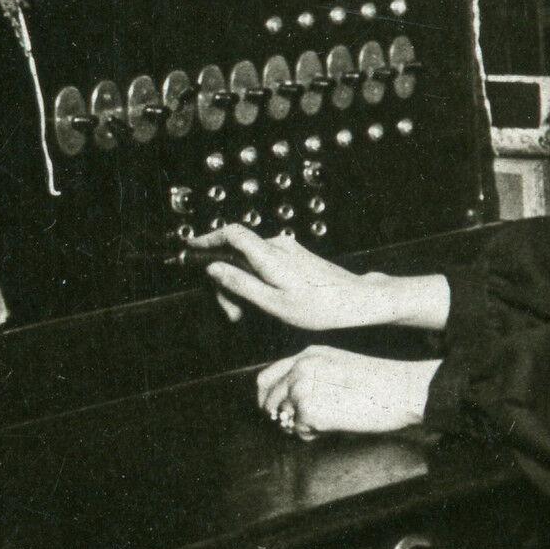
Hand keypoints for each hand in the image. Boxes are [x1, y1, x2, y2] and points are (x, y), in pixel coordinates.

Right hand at [190, 226, 447, 331]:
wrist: (358, 300)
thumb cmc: (320, 307)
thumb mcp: (275, 304)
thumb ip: (242, 285)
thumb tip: (214, 268)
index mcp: (270, 255)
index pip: (232, 233)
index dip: (208, 238)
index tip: (190, 248)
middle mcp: (279, 246)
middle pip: (238, 252)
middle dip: (227, 280)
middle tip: (231, 314)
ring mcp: (289, 249)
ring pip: (251, 261)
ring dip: (242, 285)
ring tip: (247, 315)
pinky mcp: (296, 256)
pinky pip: (266, 263)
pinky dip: (257, 281)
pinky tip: (263, 303)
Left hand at [257, 345, 438, 438]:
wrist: (403, 390)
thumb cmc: (379, 381)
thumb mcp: (339, 365)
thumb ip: (312, 375)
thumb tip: (289, 401)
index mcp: (308, 355)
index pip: (266, 378)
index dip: (266, 398)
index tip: (276, 410)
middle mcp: (300, 368)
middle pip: (269, 402)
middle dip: (281, 417)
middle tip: (303, 424)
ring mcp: (303, 388)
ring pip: (284, 418)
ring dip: (300, 426)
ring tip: (327, 422)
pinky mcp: (310, 411)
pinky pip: (299, 431)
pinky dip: (313, 434)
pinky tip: (333, 426)